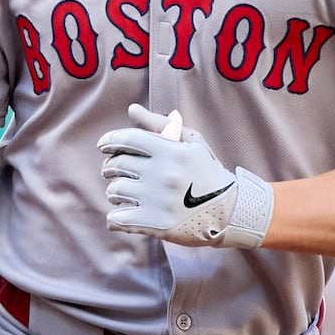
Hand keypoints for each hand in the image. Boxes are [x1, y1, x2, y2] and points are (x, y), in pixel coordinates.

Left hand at [98, 104, 273, 247]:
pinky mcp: (155, 224)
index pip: (127, 139)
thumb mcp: (191, 143)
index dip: (110, 141)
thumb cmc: (208, 173)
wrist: (230, 211)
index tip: (104, 146)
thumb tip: (132, 109)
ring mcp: (158, 200)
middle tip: (116, 172)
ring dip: (115, 192)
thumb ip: (160, 125)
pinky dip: (115, 218)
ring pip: (115, 191)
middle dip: (111, 167)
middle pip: (117, 165)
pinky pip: (117, 218)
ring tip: (126, 194)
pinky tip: (124, 215)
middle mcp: (163, 174)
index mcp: (171, 151)